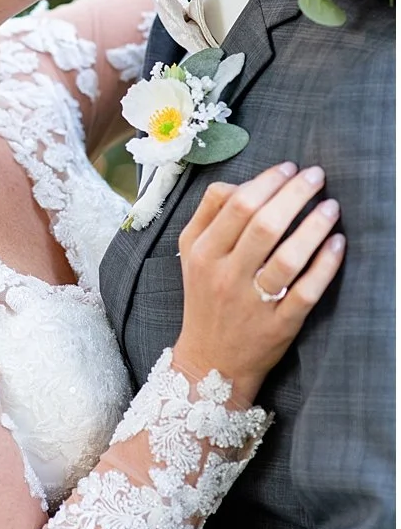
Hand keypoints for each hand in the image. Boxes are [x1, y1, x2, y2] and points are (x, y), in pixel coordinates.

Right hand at [175, 161, 344, 402]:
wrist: (211, 361)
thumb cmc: (205, 297)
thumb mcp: (190, 254)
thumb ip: (208, 214)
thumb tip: (240, 183)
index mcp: (201, 253)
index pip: (235, 206)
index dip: (266, 182)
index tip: (289, 168)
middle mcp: (224, 276)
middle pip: (262, 225)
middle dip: (294, 195)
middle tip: (317, 177)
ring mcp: (252, 302)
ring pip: (287, 258)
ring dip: (314, 227)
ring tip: (332, 207)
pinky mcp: (279, 325)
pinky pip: (306, 291)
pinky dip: (325, 266)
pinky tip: (338, 244)